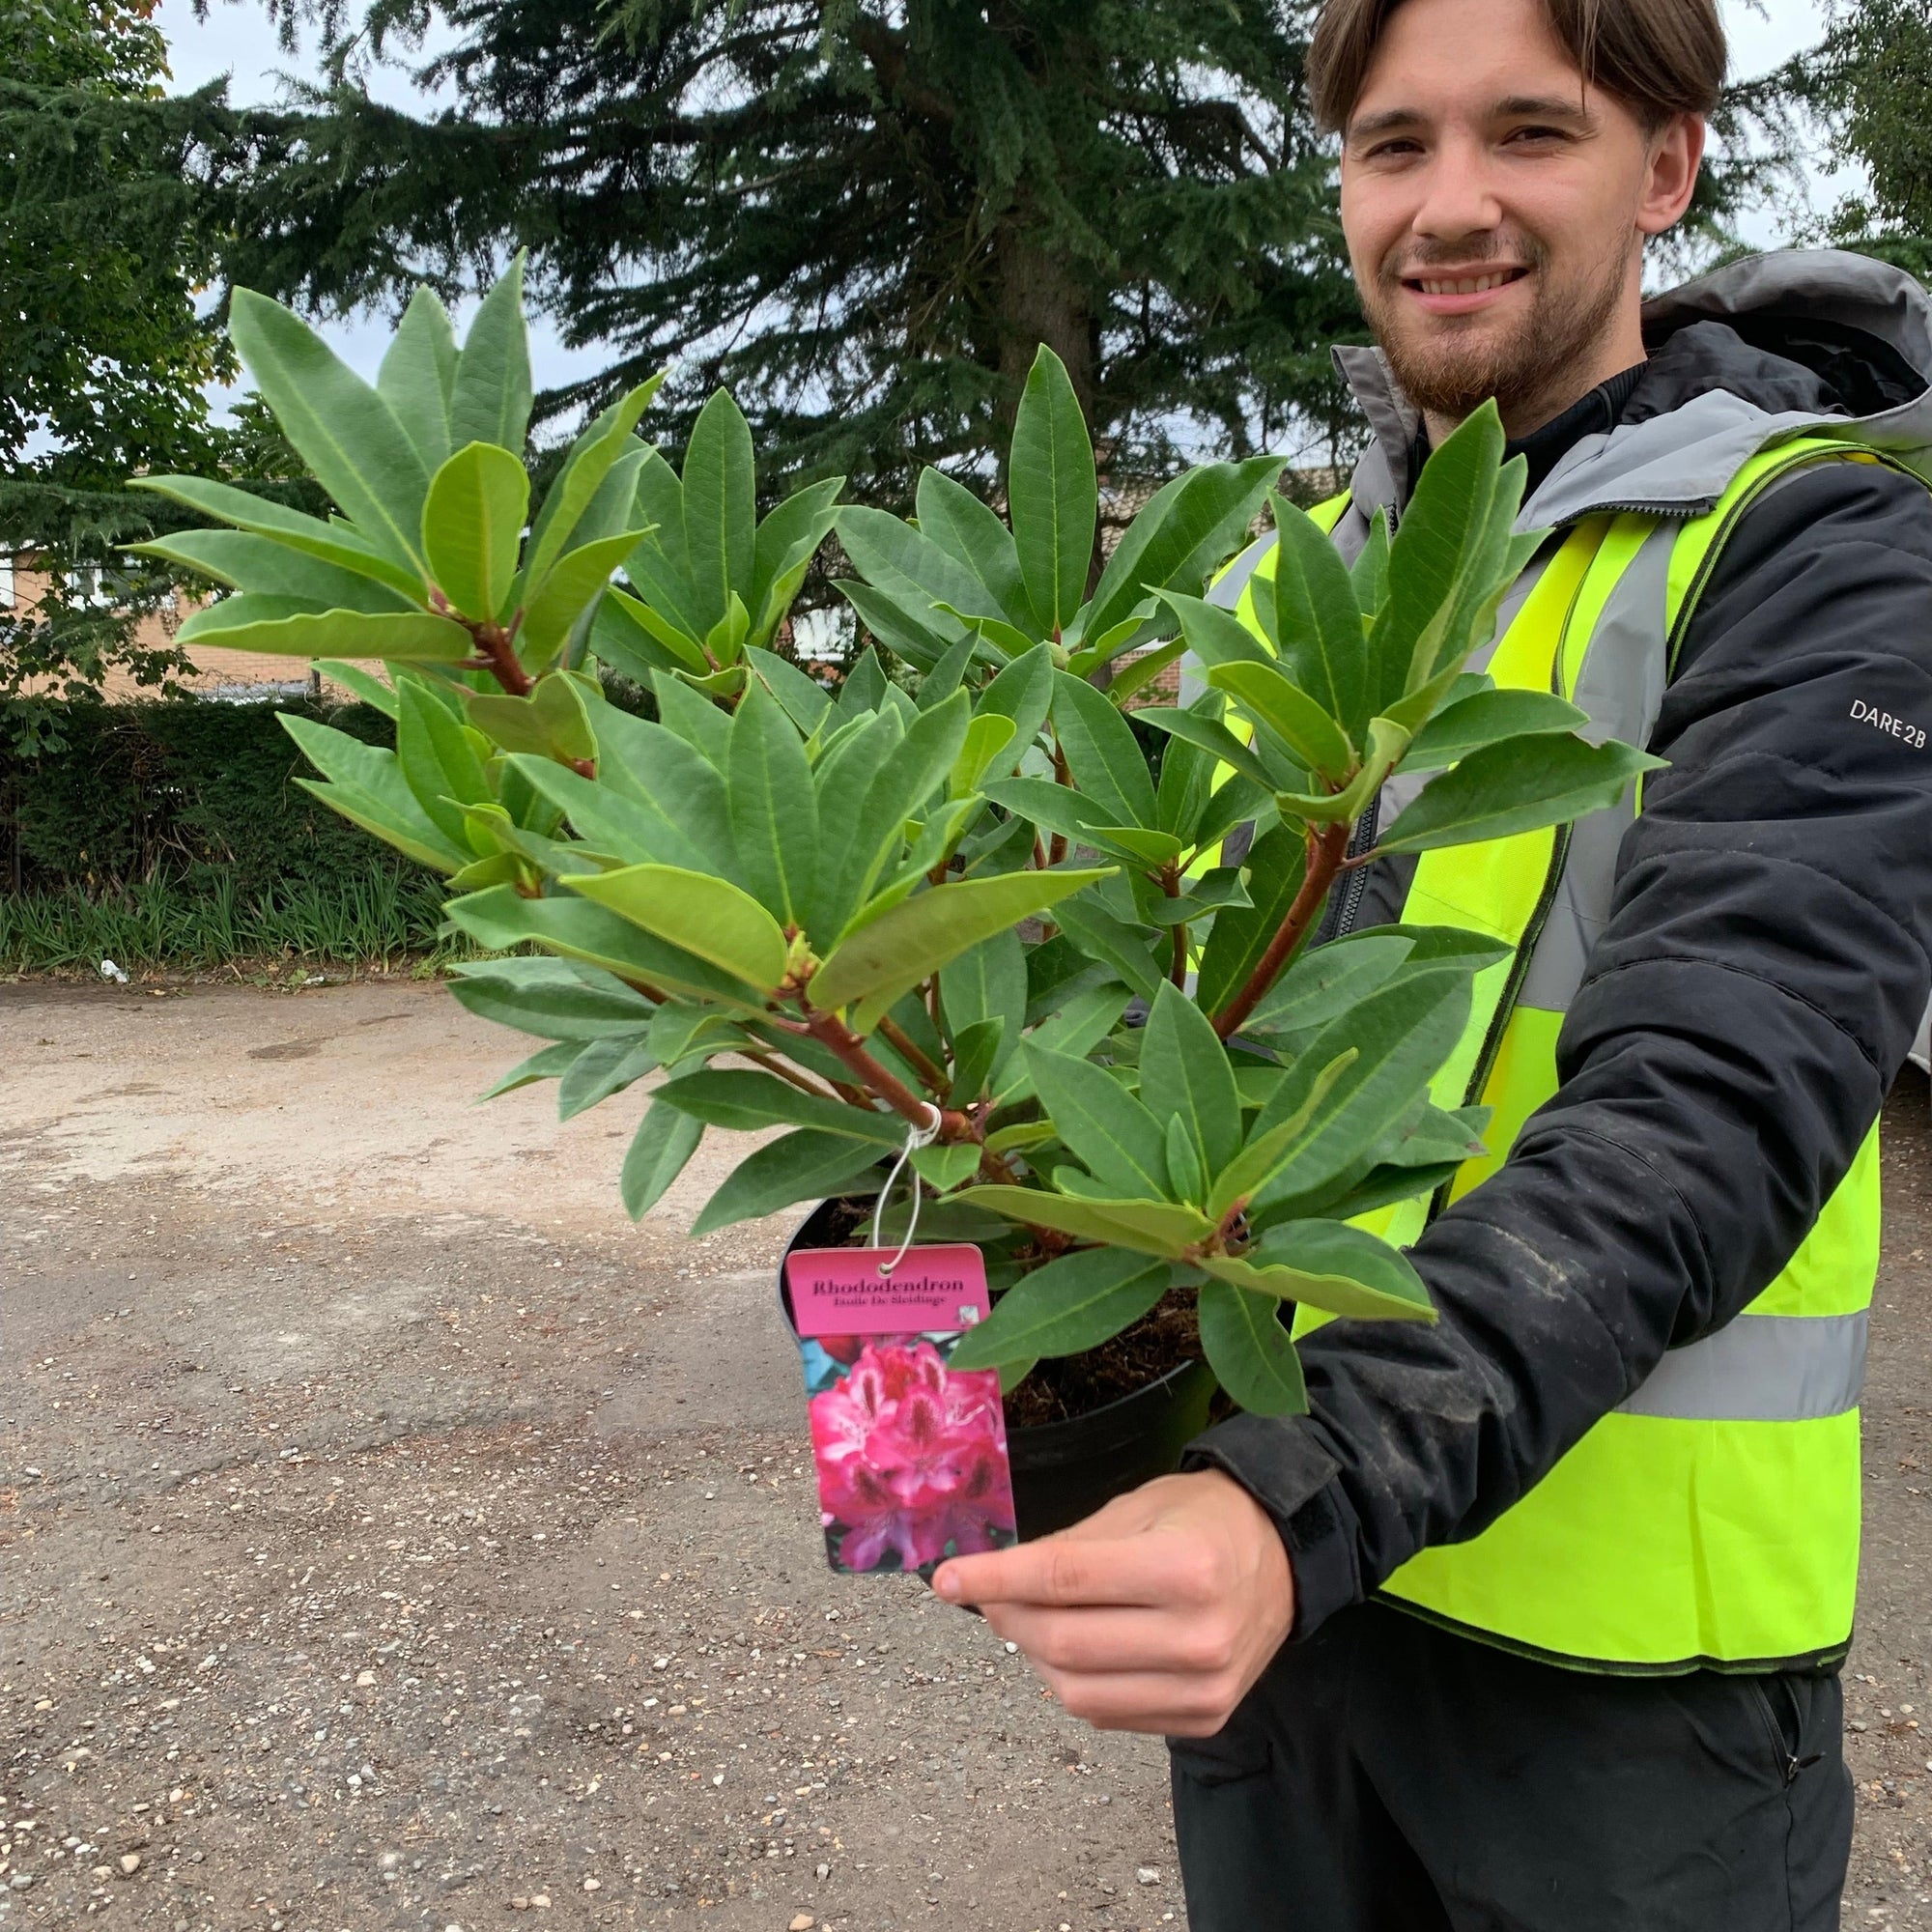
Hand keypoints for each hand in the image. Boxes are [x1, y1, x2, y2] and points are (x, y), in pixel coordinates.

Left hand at [931, 1470, 1293, 1736]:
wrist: (1283, 1560)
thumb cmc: (1204, 1520)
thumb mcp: (1137, 1508)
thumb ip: (1067, 1548)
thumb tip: (993, 1580)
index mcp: (1187, 1568)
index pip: (1065, 1579)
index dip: (996, 1579)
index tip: (947, 1580)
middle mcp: (1201, 1636)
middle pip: (1065, 1643)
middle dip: (1010, 1618)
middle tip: (988, 1595)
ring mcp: (1205, 1688)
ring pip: (1077, 1693)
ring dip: (1035, 1657)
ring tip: (1032, 1621)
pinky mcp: (1203, 1719)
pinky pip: (1107, 1716)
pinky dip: (1074, 1684)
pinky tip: (1076, 1648)